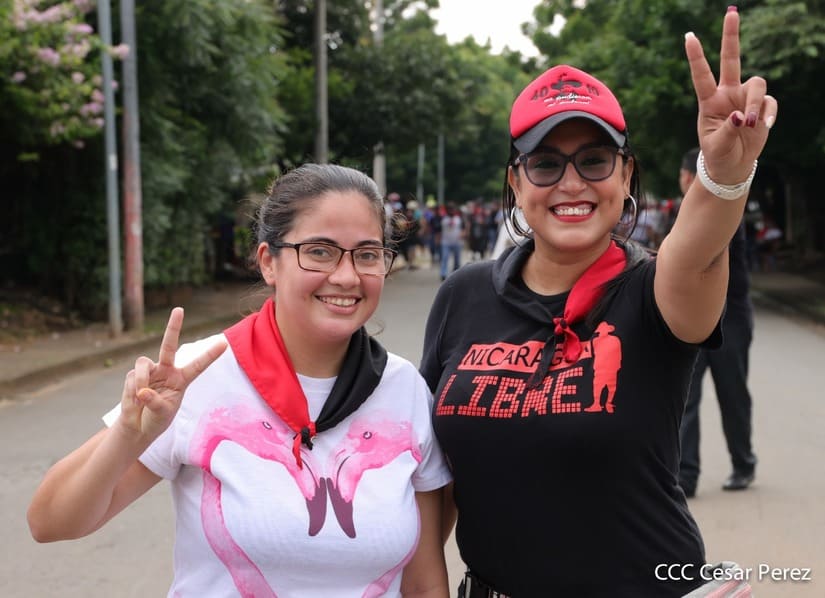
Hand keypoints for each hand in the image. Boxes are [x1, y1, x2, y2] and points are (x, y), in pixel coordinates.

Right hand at [117, 307, 226, 442]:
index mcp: (182, 379)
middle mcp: (167, 370)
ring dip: (142, 380)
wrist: (137, 427)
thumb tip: (142, 391)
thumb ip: (155, 402)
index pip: (198, 365)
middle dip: (173, 327)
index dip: (210, 355)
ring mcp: (150, 371)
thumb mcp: (162, 413)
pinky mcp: (134, 375)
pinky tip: (134, 401)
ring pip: (143, 363)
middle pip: (169, 345)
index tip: (224, 343)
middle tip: (179, 310)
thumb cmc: (156, 419)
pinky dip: (132, 391)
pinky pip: (132, 378)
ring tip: (141, 397)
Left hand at [685, 7, 777, 183]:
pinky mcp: (762, 107)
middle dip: (731, 37)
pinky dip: (767, 114)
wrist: (731, 165)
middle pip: (731, 59)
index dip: (696, 57)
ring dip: (756, 103)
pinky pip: (769, 103)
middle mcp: (727, 94)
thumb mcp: (716, 145)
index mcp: (709, 101)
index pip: (701, 76)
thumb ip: (727, 130)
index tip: (689, 36)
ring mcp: (745, 99)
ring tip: (752, 123)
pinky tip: (762, 127)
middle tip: (731, 13)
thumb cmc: (717, 153)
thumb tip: (742, 116)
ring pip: (757, 84)